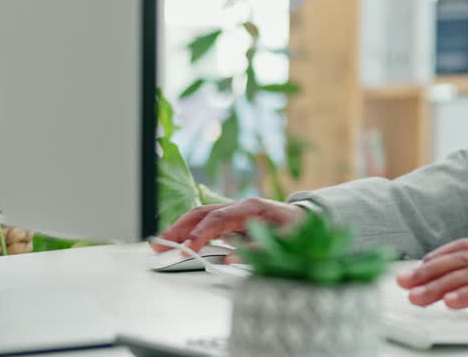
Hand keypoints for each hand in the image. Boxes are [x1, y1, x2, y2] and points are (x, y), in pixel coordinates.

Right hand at [151, 197, 306, 255]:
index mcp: (251, 207)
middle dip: (179, 228)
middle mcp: (238, 206)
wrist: (306, 218)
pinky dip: (190, 232)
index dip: (199, 234)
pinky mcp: (230, 221)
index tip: (186, 250)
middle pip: (202, 213)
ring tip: (161, 245)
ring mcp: (233, 212)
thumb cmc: (296, 227)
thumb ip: (257, 250)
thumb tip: (229, 260)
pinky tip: (178, 243)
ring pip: (200, 216)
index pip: (217, 218)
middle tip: (160, 245)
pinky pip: (205, 223)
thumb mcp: (285, 240)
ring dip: (180, 230)